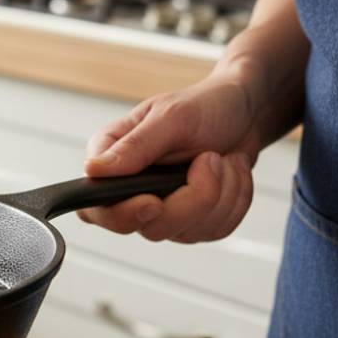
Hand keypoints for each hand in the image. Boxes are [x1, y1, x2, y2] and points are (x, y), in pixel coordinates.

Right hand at [78, 71, 260, 242]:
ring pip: (186, 231)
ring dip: (222, 194)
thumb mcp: (171, 117)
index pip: (96, 208)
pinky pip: (214, 230)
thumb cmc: (204, 106)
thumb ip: (135, 145)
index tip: (153, 202)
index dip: (122, 214)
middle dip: (193, 198)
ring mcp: (161, 210)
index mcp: (112, 160)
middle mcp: (130, 190)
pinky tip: (231, 174)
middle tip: (211, 159)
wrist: (244, 114)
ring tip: (224, 159)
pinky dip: (235, 201)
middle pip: (149, 226)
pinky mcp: (191, 221)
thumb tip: (94, 169)